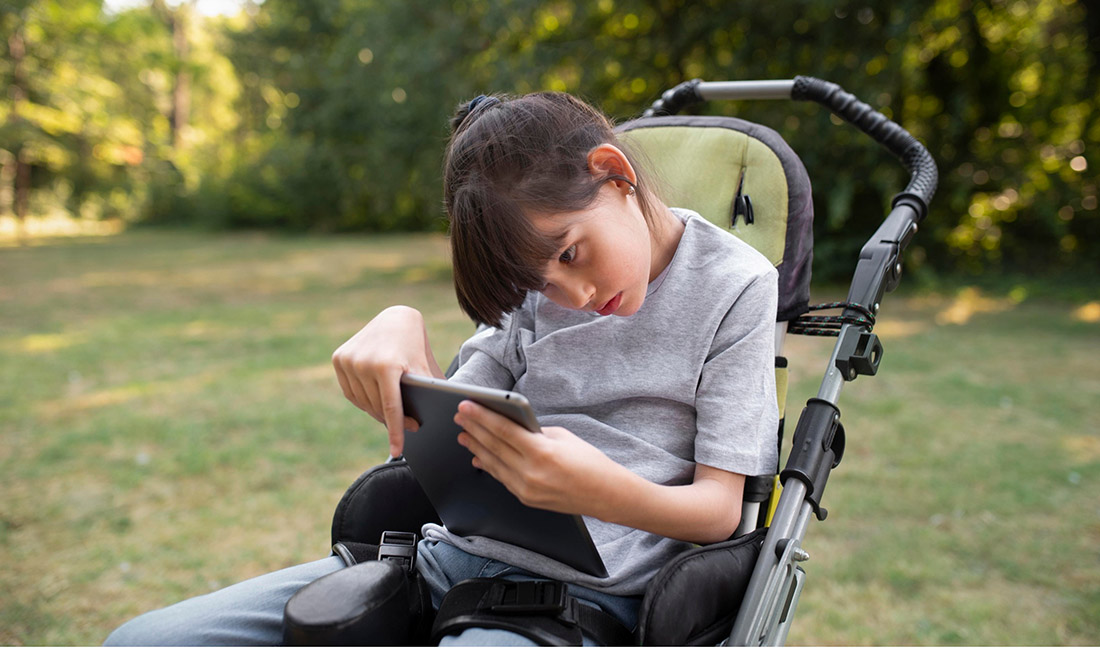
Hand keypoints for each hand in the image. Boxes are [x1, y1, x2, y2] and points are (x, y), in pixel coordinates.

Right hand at [332, 305, 443, 456]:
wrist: (396, 318)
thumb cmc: (416, 345)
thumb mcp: (425, 368)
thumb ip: (428, 393)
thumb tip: (433, 421)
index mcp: (386, 365)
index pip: (390, 408)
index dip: (395, 431)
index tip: (397, 451)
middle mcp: (363, 362)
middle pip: (377, 407)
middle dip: (392, 421)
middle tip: (408, 428)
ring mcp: (348, 360)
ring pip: (362, 402)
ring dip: (376, 412)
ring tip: (393, 415)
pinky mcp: (339, 358)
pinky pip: (351, 392)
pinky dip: (363, 400)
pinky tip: (376, 402)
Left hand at [453, 400, 618, 515]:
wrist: (605, 494)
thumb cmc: (589, 462)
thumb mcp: (563, 437)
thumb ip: (534, 432)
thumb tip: (511, 426)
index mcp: (541, 452)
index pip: (503, 430)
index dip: (481, 417)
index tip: (466, 406)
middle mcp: (530, 473)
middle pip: (493, 446)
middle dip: (474, 429)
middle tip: (459, 416)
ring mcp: (526, 488)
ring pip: (493, 464)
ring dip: (476, 447)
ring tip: (463, 434)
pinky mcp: (526, 498)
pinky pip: (501, 478)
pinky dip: (488, 465)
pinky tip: (478, 456)